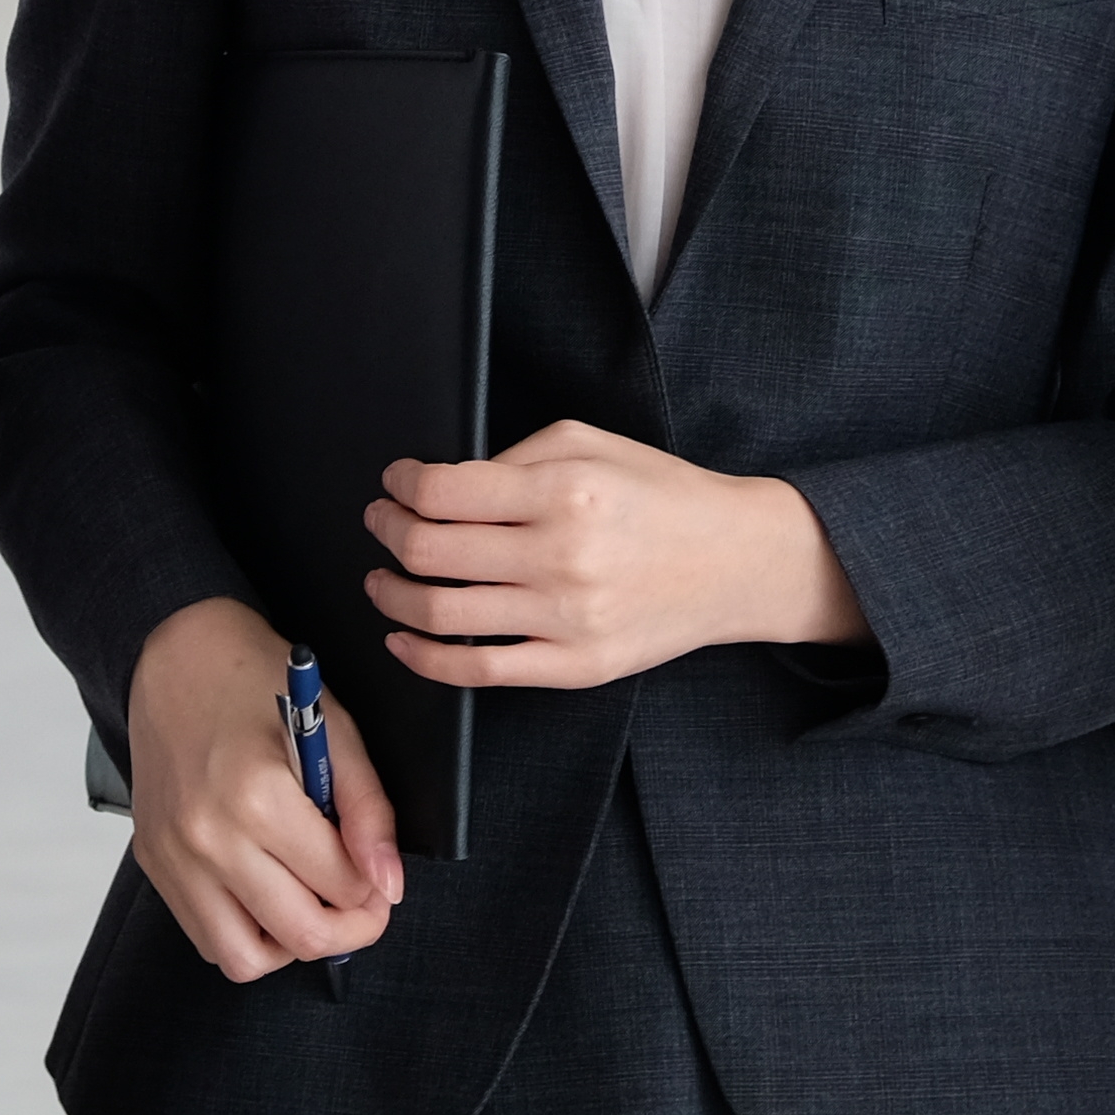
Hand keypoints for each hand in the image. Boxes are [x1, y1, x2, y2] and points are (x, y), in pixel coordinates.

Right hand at [125, 596, 400, 979]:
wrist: (174, 655)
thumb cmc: (256, 683)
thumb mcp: (334, 730)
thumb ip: (367, 810)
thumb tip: (388, 882)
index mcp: (257, 796)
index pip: (340, 885)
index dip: (376, 888)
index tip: (379, 873)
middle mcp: (207, 837)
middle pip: (300, 935)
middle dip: (349, 927)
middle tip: (362, 901)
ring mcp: (174, 857)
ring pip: (246, 959)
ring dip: (291, 943)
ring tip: (310, 900)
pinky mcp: (154, 864)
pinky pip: (207, 939)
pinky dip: (246, 934)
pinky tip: (267, 893)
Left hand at [365, 420, 863, 687]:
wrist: (736, 561)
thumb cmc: (662, 496)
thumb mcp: (591, 443)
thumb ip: (514, 456)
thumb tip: (440, 487)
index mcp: (564, 489)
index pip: (443, 491)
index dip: (400, 485)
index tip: (394, 484)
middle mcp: (562, 555)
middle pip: (429, 550)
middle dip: (386, 532)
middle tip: (379, 522)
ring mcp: (567, 618)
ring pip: (440, 614)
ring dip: (391, 595)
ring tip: (382, 579)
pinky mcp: (575, 666)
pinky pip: (477, 671)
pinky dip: (423, 658)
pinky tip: (404, 638)